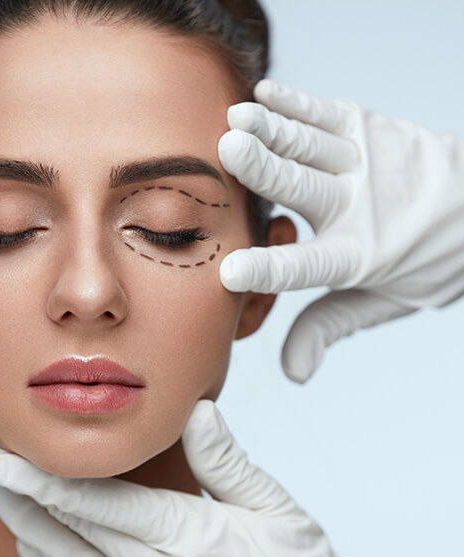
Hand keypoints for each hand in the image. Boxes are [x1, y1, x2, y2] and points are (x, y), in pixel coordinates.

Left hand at [0, 401, 391, 556]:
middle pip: (52, 528)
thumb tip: (197, 412)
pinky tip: (31, 525)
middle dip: (7, 485)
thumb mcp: (272, 510)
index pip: (86, 503)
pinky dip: (40, 548)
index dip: (33, 476)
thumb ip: (226, 461)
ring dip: (16, 513)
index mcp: (175, 542)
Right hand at [218, 79, 463, 382]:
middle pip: (306, 189)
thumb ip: (326, 330)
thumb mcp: (377, 303)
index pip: (307, 268)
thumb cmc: (417, 260)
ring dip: (273, 131)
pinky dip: (296, 104)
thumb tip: (293, 373)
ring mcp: (367, 163)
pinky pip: (328, 114)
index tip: (230, 273)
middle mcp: (361, 208)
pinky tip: (265, 94)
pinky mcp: (370, 128)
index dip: (269, 272)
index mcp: (359, 258)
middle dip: (266, 171)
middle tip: (228, 151)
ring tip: (235, 121)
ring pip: (312, 146)